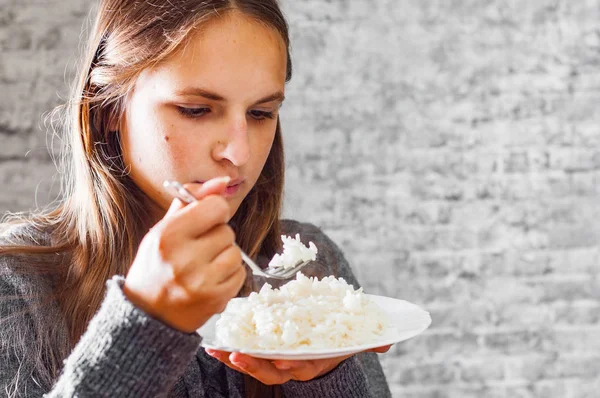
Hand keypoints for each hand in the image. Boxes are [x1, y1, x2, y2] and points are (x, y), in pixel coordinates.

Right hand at [123, 177, 246, 332]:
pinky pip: (240, 274)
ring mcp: (201, 282)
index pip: (216, 207)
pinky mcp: (215, 299)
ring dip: (225, 257)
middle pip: (227, 231)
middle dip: (216, 238)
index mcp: (168, 235)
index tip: (204, 221)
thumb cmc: (157, 265)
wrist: (148, 314)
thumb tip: (222, 181)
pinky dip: (229, 276)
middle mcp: (183, 259)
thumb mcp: (164, 228)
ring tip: (203, 267)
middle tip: (197, 251)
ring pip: (236, 253)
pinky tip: (210, 281)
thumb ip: (192, 201)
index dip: (214, 212)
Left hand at [204, 345, 391, 384]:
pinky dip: (227, 349)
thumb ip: (368, 341)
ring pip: (253, 363)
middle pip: (271, 369)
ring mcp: (274, 359)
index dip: (290, 364)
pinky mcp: (260, 349)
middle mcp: (290, 365)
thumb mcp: (352, 338)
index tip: (280, 360)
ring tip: (216, 349)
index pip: (300, 366)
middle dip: (254, 364)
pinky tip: (212, 343)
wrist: (319, 339)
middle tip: (238, 355)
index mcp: (312, 361)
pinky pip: (243, 351)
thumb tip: (386, 343)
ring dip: (234, 357)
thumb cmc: (334, 337)